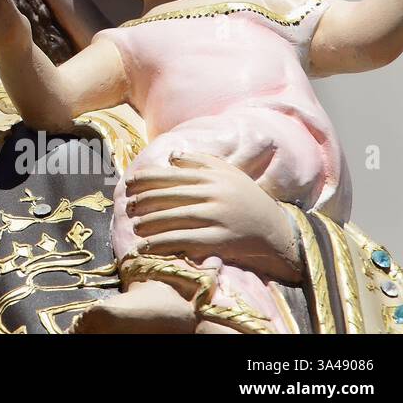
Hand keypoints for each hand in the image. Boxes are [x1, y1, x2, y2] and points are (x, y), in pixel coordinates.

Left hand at [125, 152, 302, 282]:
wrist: (275, 228)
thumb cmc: (246, 197)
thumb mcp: (228, 173)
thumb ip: (201, 161)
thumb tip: (172, 156)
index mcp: (213, 176)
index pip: (172, 175)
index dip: (147, 179)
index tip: (130, 182)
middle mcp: (214, 194)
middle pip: (169, 195)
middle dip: (144, 199)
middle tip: (128, 204)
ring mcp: (216, 217)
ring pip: (173, 217)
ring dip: (149, 221)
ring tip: (135, 224)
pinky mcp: (218, 240)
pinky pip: (183, 240)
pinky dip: (161, 243)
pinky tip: (145, 246)